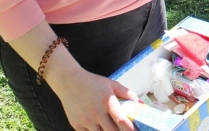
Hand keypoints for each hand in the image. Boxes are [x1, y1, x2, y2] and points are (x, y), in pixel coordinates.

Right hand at [8, 21, 137, 130]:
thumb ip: (127, 93)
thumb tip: (139, 103)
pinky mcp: (77, 125)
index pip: (121, 119)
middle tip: (123, 130)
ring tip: (110, 127)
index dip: (129, 128)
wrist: (69, 82)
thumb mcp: (112, 84)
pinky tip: (98, 127)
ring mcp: (85, 121)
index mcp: (107, 101)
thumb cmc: (93, 83)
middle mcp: (96, 113)